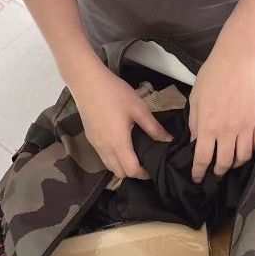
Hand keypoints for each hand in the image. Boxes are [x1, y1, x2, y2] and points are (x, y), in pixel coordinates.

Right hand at [70, 58, 172, 178]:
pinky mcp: (90, 138)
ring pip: (109, 166)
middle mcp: (105, 148)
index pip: (131, 170)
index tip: (152, 168)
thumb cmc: (114, 93)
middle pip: (119, 173)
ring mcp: (95, 144)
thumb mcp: (139, 108)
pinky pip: (103, 157)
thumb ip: (153, 128)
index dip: (143, 174)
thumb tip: (168, 140)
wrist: (86, 81)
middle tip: (145, 162)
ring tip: (134, 155)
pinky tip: (121, 145)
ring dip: (122, 167)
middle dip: (133, 173)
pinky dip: (113, 159)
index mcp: (118, 142)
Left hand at [188, 43, 254, 183]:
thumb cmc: (213, 75)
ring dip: (235, 164)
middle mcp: (228, 131)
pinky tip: (246, 148)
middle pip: (224, 163)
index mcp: (209, 126)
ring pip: (243, 157)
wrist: (239, 59)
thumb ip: (195, 123)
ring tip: (230, 163)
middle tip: (215, 174)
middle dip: (218, 172)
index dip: (199, 173)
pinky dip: (253, 150)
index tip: (198, 179)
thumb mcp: (196, 99)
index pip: (203, 159)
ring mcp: (247, 127)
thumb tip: (196, 142)